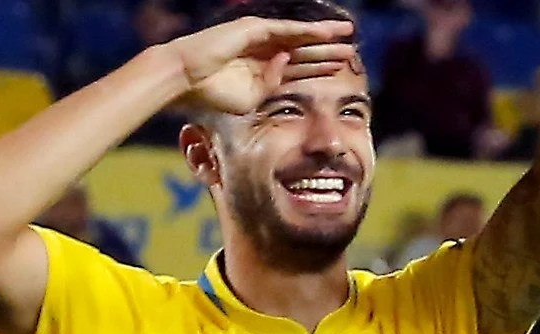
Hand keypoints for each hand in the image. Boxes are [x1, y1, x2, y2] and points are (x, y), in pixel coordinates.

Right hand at [164, 15, 356, 114]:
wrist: (188, 80)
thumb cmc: (212, 95)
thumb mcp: (250, 99)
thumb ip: (271, 86)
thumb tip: (287, 66)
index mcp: (263, 72)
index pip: (298, 69)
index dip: (319, 68)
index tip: (339, 70)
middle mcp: (264, 53)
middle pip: (304, 51)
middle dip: (328, 51)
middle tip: (351, 51)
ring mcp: (259, 39)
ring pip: (299, 37)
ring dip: (323, 36)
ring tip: (347, 34)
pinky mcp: (253, 29)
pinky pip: (286, 30)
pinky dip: (306, 31)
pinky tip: (325, 32)